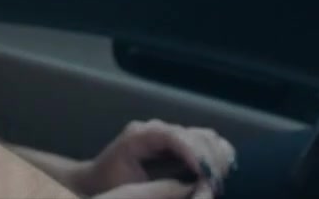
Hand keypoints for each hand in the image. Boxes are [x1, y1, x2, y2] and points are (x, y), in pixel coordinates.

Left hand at [74, 119, 235, 198]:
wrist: (96, 179)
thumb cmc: (108, 185)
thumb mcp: (129, 189)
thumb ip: (161, 188)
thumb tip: (196, 189)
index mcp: (139, 136)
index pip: (175, 136)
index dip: (195, 154)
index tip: (207, 177)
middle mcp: (157, 129)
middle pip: (196, 135)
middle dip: (212, 161)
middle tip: (217, 187)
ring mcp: (169, 133)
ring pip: (206, 136)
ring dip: (219, 159)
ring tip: (220, 183)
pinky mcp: (180, 142)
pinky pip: (207, 142)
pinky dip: (220, 156)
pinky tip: (222, 174)